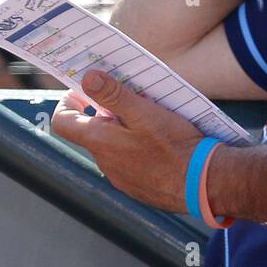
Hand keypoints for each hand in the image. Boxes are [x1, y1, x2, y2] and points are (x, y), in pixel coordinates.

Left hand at [50, 70, 203, 211]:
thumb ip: (114, 95)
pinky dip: (137, 150)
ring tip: (151, 122)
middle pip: (92, 133)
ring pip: (112, 148)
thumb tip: (88, 78)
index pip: (63, 122)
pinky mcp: (137, 188)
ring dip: (123, 133)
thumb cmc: (176, 146)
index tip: (83, 92)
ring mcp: (120, 178)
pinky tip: (160, 146)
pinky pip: (129, 164)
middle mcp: (105, 162)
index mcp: (100, 142)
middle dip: (106, 114)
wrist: (204, 182)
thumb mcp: (146, 113)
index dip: (68, 103)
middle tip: (131, 100)